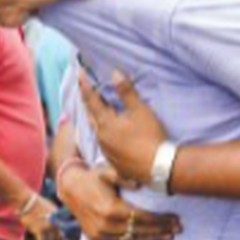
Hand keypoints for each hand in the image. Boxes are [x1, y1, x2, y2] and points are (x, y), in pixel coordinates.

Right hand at [17, 193, 62, 239]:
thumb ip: (53, 216)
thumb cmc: (37, 203)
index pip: (62, 231)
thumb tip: (53, 226)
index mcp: (58, 218)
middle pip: (57, 238)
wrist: (28, 201)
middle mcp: (55, 223)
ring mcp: (47, 227)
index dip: (60, 239)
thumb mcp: (50, 207)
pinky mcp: (39, 230)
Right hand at [58, 163, 180, 239]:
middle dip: (161, 230)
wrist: (71, 188)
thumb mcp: (107, 171)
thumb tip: (140, 183)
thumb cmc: (94, 177)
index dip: (161, 220)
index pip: (143, 218)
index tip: (175, 219)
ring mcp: (99, 235)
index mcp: (111, 209)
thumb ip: (123, 176)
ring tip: (167, 238)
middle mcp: (105, 225)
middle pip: (140, 231)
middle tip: (177, 229)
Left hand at [79, 70, 168, 186]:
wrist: (159, 167)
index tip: (79, 73)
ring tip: (99, 112)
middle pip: (91, 117)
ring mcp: (107, 152)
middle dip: (89, 103)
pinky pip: (104, 148)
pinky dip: (105, 139)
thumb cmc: (150, 136)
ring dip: (96, 121)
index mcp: (105, 124)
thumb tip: (115, 73)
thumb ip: (126, 92)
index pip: (91, 100)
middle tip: (87, 91)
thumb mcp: (140, 111)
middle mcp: (101, 138)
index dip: (85, 86)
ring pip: (97, 133)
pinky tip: (109, 140)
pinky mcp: (114, 164)